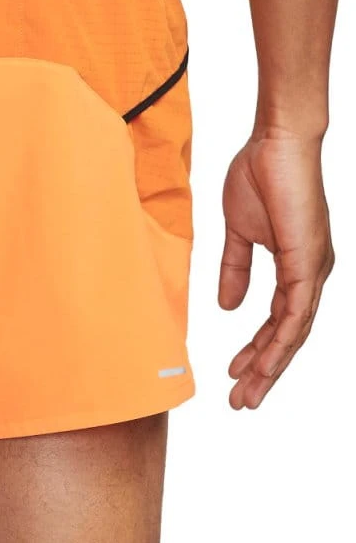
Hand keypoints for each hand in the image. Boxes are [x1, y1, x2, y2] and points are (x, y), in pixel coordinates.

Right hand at [219, 128, 333, 408]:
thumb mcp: (239, 233)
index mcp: (297, 267)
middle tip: (242, 400)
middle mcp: (312, 274)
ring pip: (295, 332)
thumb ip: (235, 270)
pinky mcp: (308, 262)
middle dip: (264, 371)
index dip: (257, 350)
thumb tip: (228, 307)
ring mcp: (314, 270)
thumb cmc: (259, 175)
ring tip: (247, 393)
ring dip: (270, 366)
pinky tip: (264, 363)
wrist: (277, 142)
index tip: (234, 373)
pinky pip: (296, 313)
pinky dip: (280, 341)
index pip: (278, 321)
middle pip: (289, 336)